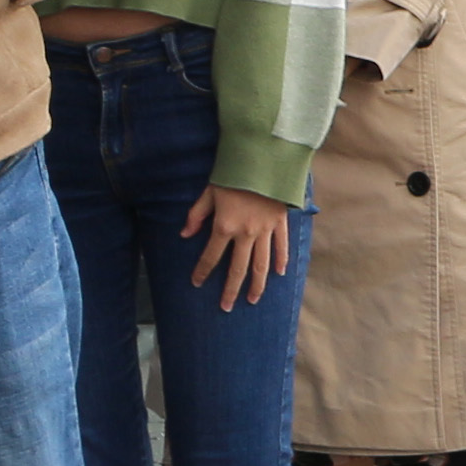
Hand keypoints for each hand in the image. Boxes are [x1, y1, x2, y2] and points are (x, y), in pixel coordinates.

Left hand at [185, 185, 297, 308]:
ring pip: (261, 265)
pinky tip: (279, 274)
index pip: (211, 256)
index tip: (196, 283)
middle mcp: (246, 233)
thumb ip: (196, 214)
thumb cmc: (233, 173)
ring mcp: (265, 230)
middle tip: (225, 307)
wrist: (264, 159)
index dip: (202, 271)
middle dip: (230, 290)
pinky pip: (281, 247)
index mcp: (225, 226)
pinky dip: (281, 261)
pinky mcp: (280, 223)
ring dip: (256, 285)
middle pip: (238, 269)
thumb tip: (185, 234)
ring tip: (252, 300)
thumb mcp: (209, 191)